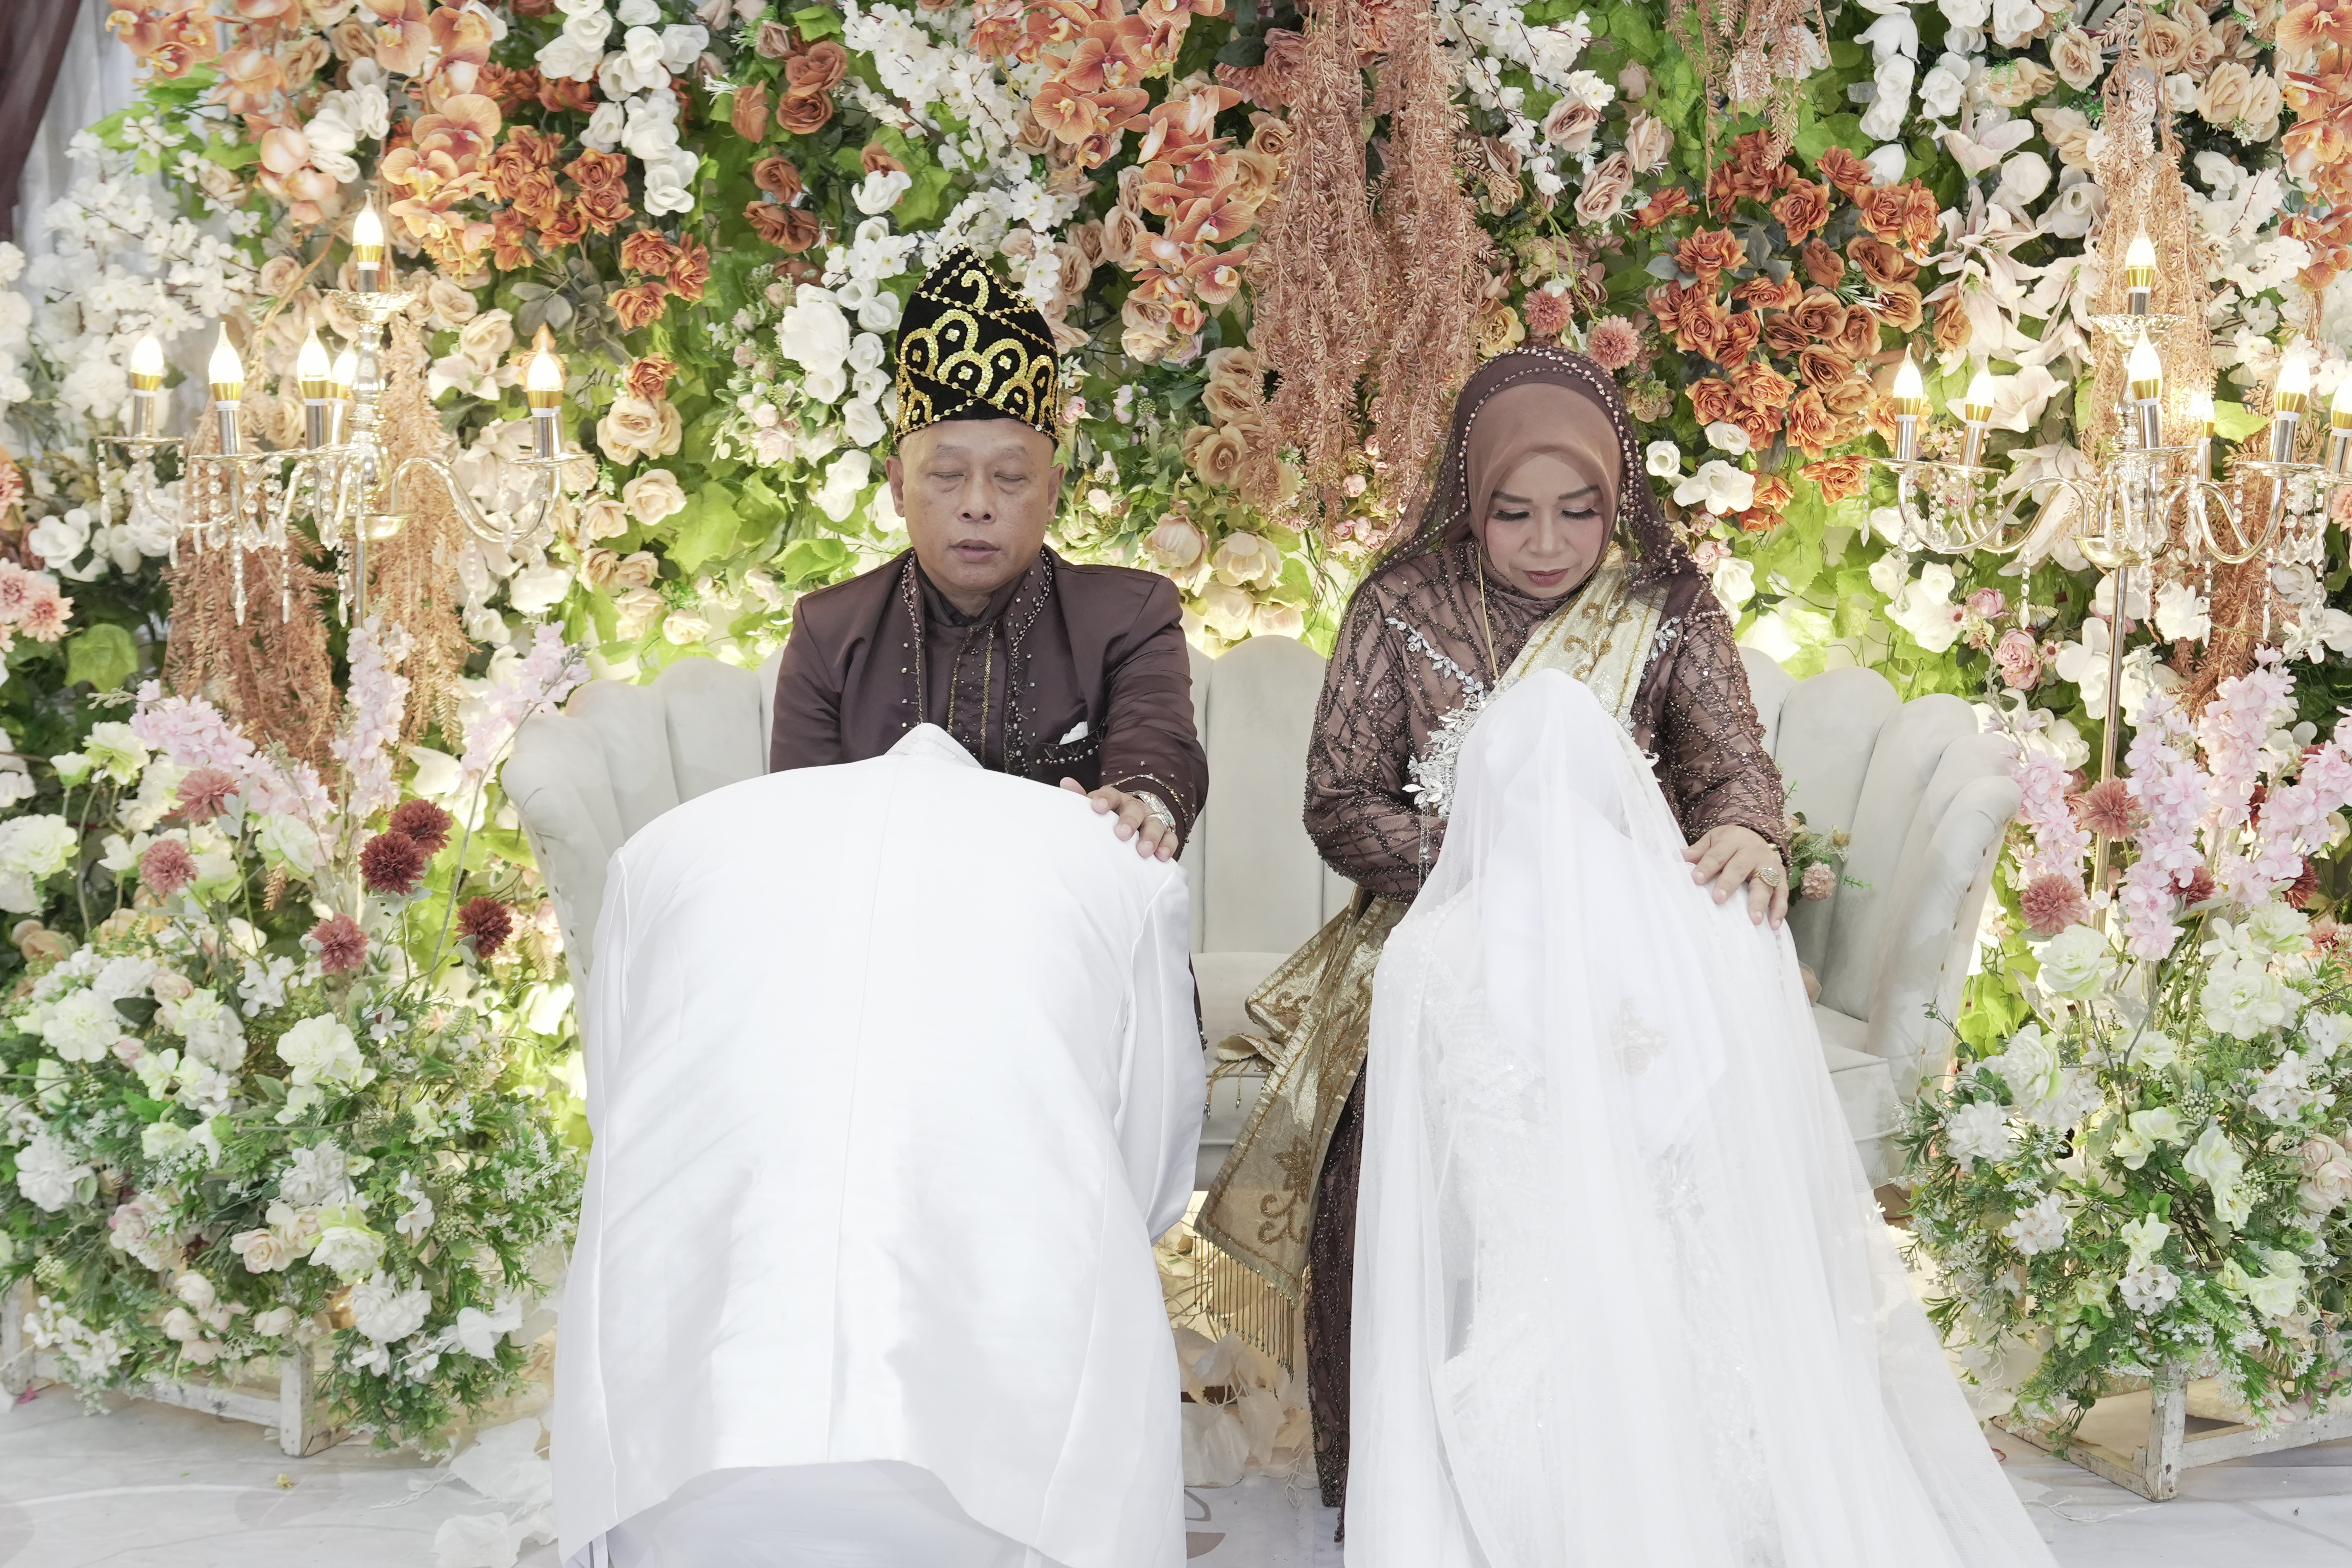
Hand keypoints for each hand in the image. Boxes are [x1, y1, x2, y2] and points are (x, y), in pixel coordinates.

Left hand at [1061, 778, 1179, 861]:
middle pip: (1134, 809)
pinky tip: (1162, 856)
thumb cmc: (1109, 820)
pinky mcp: (1164, 834)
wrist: (1131, 825)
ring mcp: (1151, 820)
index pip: (1110, 795)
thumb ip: (1080, 798)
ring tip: (1143, 851)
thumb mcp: (1095, 809)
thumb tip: (1065, 782)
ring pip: (1155, 823)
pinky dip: (1167, 846)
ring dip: (1150, 837)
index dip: (1104, 800)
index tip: (1097, 808)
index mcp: (1116, 800)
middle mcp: (1135, 807)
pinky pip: (1170, 838)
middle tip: (1122, 834)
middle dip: (1129, 821)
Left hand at [1683, 824, 1788, 929]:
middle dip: (1729, 884)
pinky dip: (1779, 909)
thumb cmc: (1729, 842)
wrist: (1756, 834)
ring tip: (1754, 919)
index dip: (1707, 866)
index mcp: (1733, 840)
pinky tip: (1773, 924)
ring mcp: (1769, 865)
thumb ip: (1699, 850)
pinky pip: (1782, 893)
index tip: (1696, 879)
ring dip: (1759, 902)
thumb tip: (1679, 857)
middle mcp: (1753, 852)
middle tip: (1719, 900)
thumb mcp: (1713, 839)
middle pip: (1740, 868)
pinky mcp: (1780, 877)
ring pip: (1764, 883)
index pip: (1717, 854)